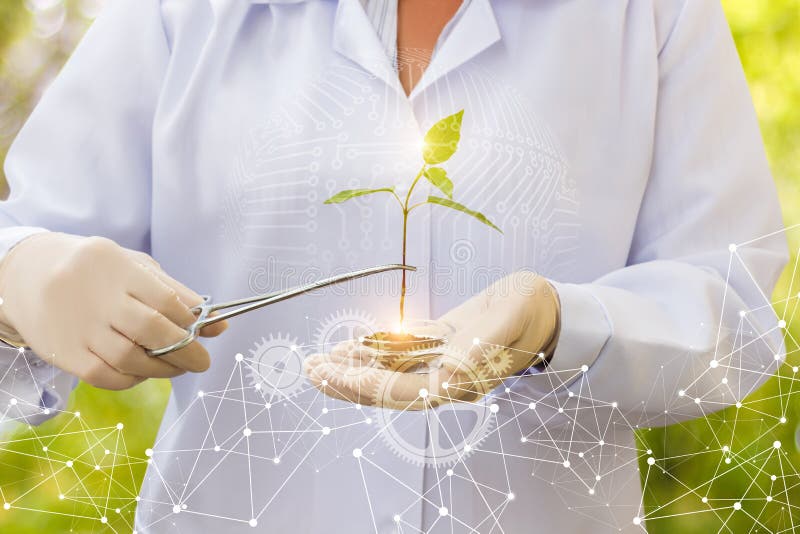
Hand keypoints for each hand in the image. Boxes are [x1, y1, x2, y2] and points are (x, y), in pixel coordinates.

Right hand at [0, 232, 226, 389]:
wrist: (27, 274)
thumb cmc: (96, 271)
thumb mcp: (135, 268)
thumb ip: (178, 294)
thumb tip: (221, 325)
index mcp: (116, 267)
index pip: (165, 300)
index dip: (191, 323)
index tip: (206, 335)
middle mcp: (96, 297)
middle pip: (150, 330)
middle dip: (184, 351)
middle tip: (201, 361)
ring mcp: (77, 327)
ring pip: (129, 358)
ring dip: (162, 369)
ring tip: (176, 367)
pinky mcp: (63, 352)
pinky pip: (106, 376)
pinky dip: (133, 379)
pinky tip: (143, 372)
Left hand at [303, 271, 559, 409]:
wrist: (543, 304)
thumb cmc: (528, 311)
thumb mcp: (506, 325)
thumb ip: (478, 352)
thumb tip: (447, 380)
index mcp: (460, 383)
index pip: (401, 392)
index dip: (363, 386)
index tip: (331, 373)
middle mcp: (445, 380)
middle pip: (387, 388)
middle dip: (347, 382)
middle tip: (310, 368)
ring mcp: (440, 364)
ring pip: (388, 372)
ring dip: (353, 368)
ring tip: (317, 361)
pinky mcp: (438, 347)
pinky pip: (399, 354)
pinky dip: (372, 352)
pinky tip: (348, 346)